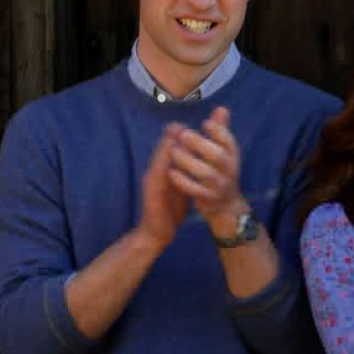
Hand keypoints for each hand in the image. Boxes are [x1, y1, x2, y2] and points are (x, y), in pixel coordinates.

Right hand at [138, 125, 190, 246]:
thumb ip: (192, 170)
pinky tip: (169, 153)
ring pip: (159, 156)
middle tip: (185, 120)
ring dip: (166, 143)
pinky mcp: (151, 190)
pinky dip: (162, 161)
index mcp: (166, 168)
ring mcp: (152, 179)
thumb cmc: (171, 209)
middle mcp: (157, 170)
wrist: (157, 232)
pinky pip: (156, 173)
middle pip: (164, 147)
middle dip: (174, 133)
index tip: (194, 124)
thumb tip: (203, 156)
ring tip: (176, 130)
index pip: (172, 146)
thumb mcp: (185, 185)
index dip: (181, 134)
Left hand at [170, 106, 246, 233]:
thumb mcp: (222, 152)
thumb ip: (220, 131)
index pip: (229, 141)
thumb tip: (222, 109)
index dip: (218, 131)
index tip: (204, 123)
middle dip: (200, 144)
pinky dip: (184, 182)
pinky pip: (197, 191)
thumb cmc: (220, 172)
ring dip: (189, 161)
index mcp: (232, 156)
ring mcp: (220, 186)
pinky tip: (172, 172)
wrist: (225, 206)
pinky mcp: (209, 200)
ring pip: (206, 174)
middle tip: (183, 134)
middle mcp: (229, 170)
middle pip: (218, 156)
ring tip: (174, 152)